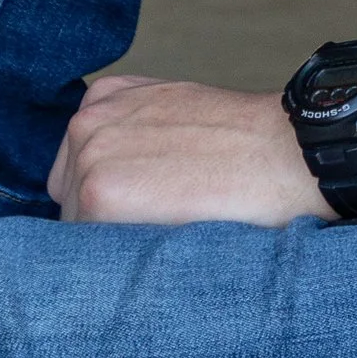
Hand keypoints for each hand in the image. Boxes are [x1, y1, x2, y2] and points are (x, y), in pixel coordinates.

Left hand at [46, 75, 330, 225]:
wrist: (286, 153)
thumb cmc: (245, 141)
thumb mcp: (176, 110)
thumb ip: (134, 132)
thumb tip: (121, 177)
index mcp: (102, 99)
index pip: (79, 168)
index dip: (115, 197)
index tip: (150, 208)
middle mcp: (84, 123)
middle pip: (70, 199)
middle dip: (106, 219)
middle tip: (162, 224)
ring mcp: (87, 158)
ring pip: (77, 228)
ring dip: (112, 242)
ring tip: (167, 235)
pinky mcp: (98, 197)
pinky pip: (88, 248)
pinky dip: (118, 258)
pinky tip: (162, 244)